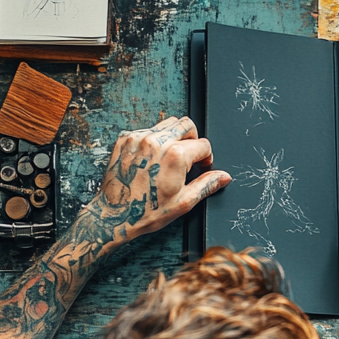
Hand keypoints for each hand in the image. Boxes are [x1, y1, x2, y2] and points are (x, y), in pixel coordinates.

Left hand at [87, 116, 230, 245]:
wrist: (114, 215)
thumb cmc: (146, 212)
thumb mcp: (183, 202)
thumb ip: (207, 184)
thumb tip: (224, 177)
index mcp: (175, 156)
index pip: (203, 144)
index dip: (206, 157)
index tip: (202, 166)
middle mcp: (157, 141)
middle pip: (186, 125)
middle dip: (193, 140)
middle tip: (189, 158)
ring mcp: (139, 138)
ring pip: (167, 123)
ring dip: (175, 136)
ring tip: (171, 157)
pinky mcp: (126, 139)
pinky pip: (148, 129)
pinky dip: (155, 139)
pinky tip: (154, 158)